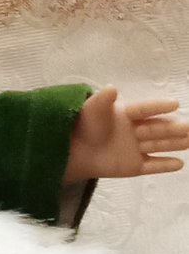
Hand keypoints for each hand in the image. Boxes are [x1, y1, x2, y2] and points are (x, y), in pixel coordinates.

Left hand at [65, 87, 188, 181]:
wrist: (75, 151)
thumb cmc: (84, 125)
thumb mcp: (91, 110)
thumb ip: (102, 100)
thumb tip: (112, 88)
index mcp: (129, 113)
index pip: (145, 109)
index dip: (158, 107)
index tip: (174, 104)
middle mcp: (137, 129)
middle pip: (157, 128)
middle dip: (173, 128)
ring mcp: (137, 148)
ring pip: (158, 145)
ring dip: (175, 144)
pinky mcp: (135, 166)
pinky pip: (152, 165)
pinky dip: (164, 165)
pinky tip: (179, 164)